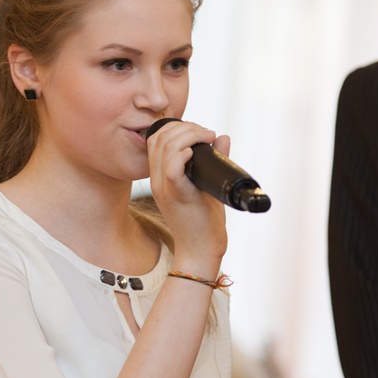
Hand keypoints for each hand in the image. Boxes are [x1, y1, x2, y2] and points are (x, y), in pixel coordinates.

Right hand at [145, 120, 228, 261]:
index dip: (175, 127)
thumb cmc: (204, 221)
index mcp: (160, 177)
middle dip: (185, 127)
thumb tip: (222, 137)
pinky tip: (195, 152)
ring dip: (188, 135)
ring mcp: (164, 188)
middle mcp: (157, 181)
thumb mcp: (206, 184)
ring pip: (164, 148)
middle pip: (159, 138)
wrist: (201, 250)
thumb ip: (211, 160)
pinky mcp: (177, 196)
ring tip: (207, 137)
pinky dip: (182, 155)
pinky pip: (171, 169)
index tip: (199, 130)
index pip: (156, 139)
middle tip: (206, 133)